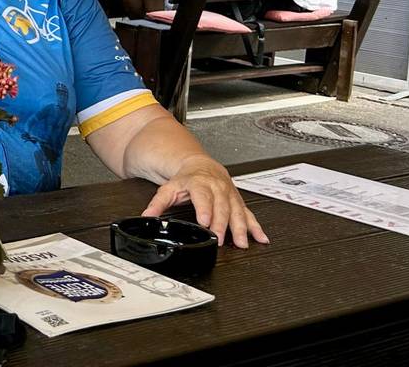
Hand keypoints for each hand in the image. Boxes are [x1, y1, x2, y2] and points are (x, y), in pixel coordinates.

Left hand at [142, 156, 269, 247]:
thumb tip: (147, 216)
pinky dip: (256, 227)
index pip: (203, 197)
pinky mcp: (238, 201)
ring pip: (237, 212)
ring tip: (242, 243)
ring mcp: (230, 195)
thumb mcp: (169, 188)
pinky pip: (249, 214)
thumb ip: (158, 203)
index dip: (205, 209)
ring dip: (241, 228)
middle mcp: (218, 188)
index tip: (205, 222)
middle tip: (221, 240)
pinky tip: (261, 238)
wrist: (202, 165)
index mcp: (200, 184)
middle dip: (222, 225)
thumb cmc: (187, 178)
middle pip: (221, 207)